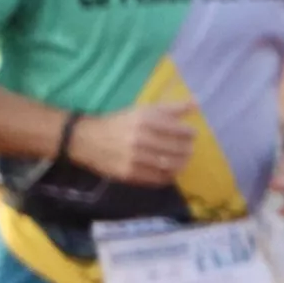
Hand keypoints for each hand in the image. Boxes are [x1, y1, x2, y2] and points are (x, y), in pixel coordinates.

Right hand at [70, 100, 199, 186]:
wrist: (86, 139)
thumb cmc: (119, 123)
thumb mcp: (142, 111)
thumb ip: (171, 109)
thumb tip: (196, 103)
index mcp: (144, 120)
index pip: (178, 130)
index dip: (189, 134)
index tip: (191, 134)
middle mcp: (140, 138)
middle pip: (177, 149)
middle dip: (188, 150)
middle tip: (189, 149)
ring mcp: (134, 158)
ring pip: (169, 165)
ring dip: (181, 164)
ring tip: (182, 161)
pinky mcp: (129, 173)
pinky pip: (157, 178)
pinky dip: (168, 176)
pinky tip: (169, 172)